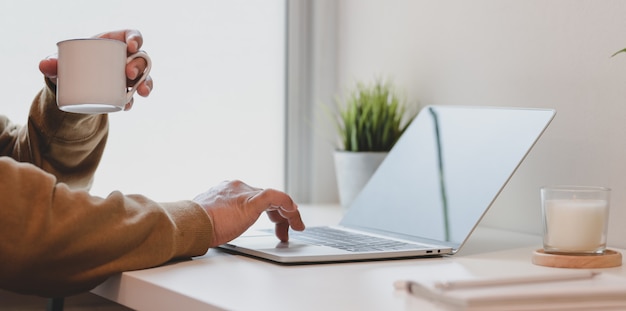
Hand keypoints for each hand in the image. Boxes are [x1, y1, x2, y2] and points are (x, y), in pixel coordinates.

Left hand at [39, 29, 153, 110]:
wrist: (73, 89)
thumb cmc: (71, 67)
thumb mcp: (63, 64)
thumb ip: (53, 64)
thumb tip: (44, 64)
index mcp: (115, 43)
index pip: (132, 36)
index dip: (136, 39)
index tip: (131, 47)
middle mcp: (126, 59)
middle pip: (141, 58)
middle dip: (139, 66)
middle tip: (128, 74)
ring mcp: (128, 76)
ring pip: (144, 77)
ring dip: (146, 84)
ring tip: (141, 92)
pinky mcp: (126, 92)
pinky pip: (135, 95)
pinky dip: (133, 100)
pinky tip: (128, 105)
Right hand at [193, 180, 305, 246]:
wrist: (190, 223)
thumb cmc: (196, 225)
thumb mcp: (211, 218)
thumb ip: (222, 217)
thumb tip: (222, 227)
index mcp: (228, 190)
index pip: (257, 197)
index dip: (269, 211)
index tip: (274, 225)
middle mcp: (238, 187)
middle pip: (268, 199)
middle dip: (280, 216)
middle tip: (284, 233)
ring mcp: (244, 192)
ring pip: (276, 199)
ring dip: (288, 215)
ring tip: (294, 228)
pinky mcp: (251, 201)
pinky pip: (277, 198)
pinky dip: (289, 206)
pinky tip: (294, 216)